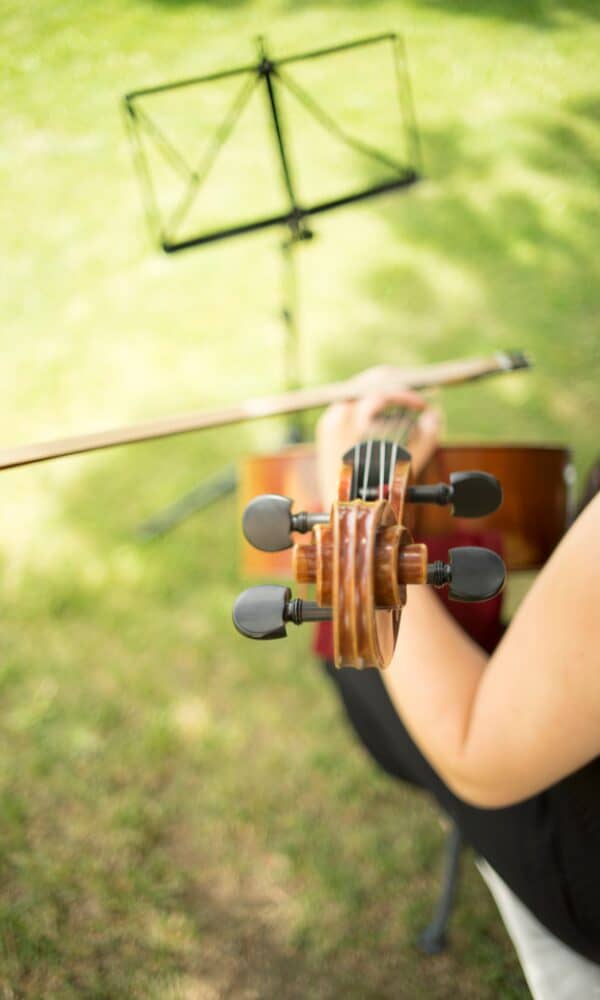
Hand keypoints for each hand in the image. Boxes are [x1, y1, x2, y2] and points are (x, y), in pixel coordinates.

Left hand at [316, 387, 441, 505]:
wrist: (341, 504)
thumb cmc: (369, 489)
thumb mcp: (401, 464)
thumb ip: (424, 440)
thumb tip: (436, 416)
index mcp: (349, 422)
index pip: (380, 393)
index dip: (406, 395)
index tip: (423, 405)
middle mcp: (336, 414)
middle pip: (371, 381)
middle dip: (399, 382)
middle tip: (420, 387)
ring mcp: (331, 417)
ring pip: (363, 386)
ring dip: (387, 387)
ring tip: (406, 395)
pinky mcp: (330, 422)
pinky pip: (354, 398)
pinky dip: (373, 398)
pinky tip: (388, 406)